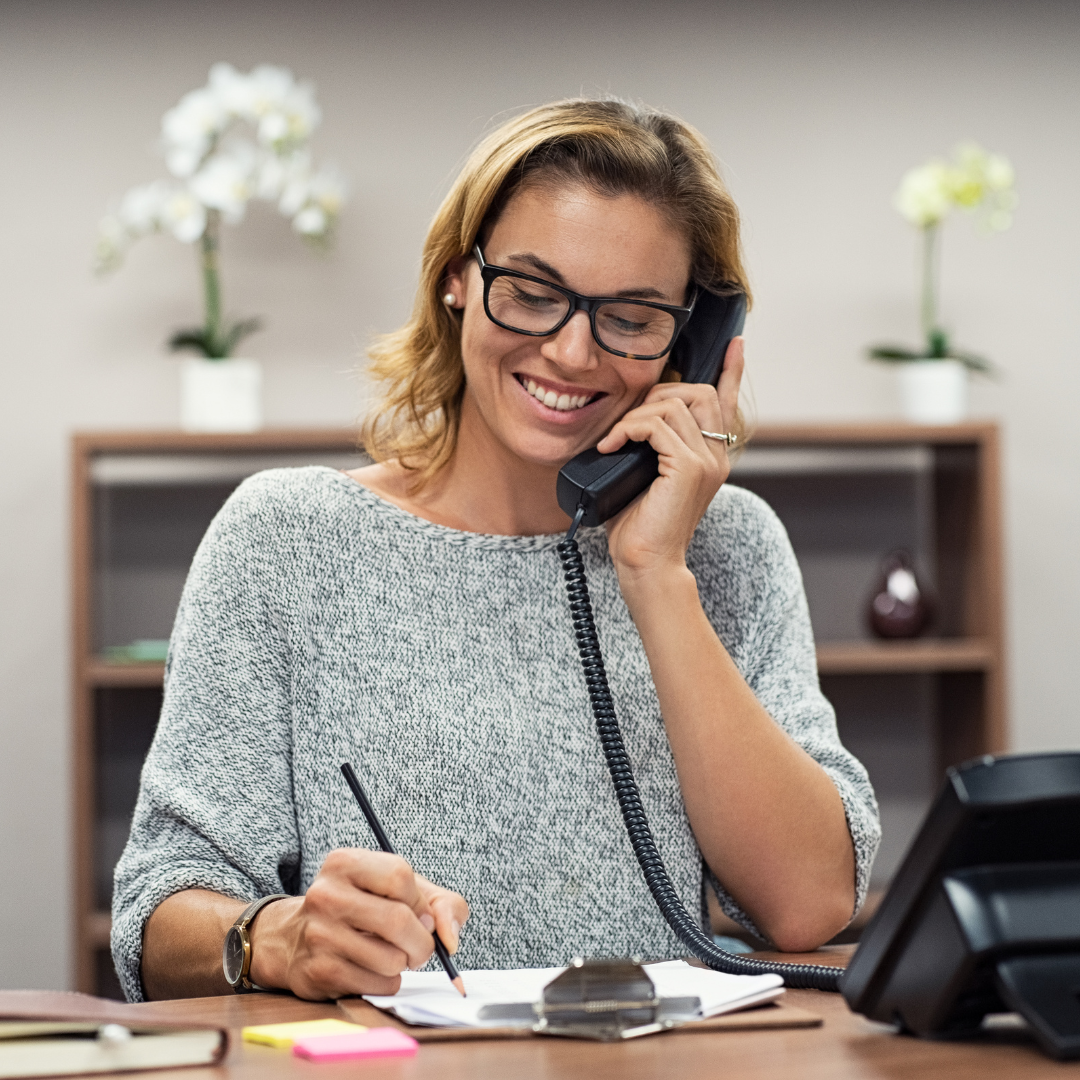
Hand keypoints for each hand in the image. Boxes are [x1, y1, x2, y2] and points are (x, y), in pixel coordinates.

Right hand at [249, 848, 468, 1000]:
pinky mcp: (319, 972)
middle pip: (398, 920)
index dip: (419, 901)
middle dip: (422, 942)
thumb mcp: (399, 890)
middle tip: (419, 947)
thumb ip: (440, 903)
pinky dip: (388, 982)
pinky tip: (372, 970)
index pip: (399, 875)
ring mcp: (319, 935)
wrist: (295, 940)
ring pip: (391, 959)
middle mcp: (326, 895)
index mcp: (344, 863)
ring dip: (403, 964)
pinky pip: (378, 985)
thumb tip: (449, 938)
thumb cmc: (361, 909)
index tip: (419, 913)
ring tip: (391, 955)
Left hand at [597, 336, 744, 579]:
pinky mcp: (689, 468)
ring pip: (674, 404)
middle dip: (659, 393)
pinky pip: (656, 424)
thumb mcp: (646, 476)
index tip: (735, 344)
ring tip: (616, 440)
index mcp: (711, 456)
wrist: (647, 564)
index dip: (732, 370)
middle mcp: (716, 455)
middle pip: (699, 391)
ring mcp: (706, 461)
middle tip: (629, 421)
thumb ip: (653, 447)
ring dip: (636, 414)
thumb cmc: (640, 526)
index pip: (727, 403)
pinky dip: (628, 429)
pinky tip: (612, 447)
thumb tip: (632, 422)